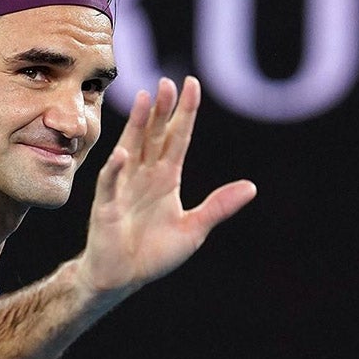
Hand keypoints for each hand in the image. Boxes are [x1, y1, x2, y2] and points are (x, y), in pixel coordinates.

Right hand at [78, 76, 256, 294]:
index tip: (192, 84)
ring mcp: (124, 187)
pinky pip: (111, 184)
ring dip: (136, 124)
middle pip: (153, 134)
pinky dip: (116, 169)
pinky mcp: (107, 206)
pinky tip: (123, 153)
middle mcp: (143, 175)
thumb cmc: (152, 253)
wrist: (121, 277)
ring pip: (131, 148)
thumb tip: (251, 187)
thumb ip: (219, 207)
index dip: (185, 112)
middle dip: (161, 109)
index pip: (177, 137)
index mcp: (165, 178)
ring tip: (143, 98)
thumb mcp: (193, 229)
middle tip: (168, 81)